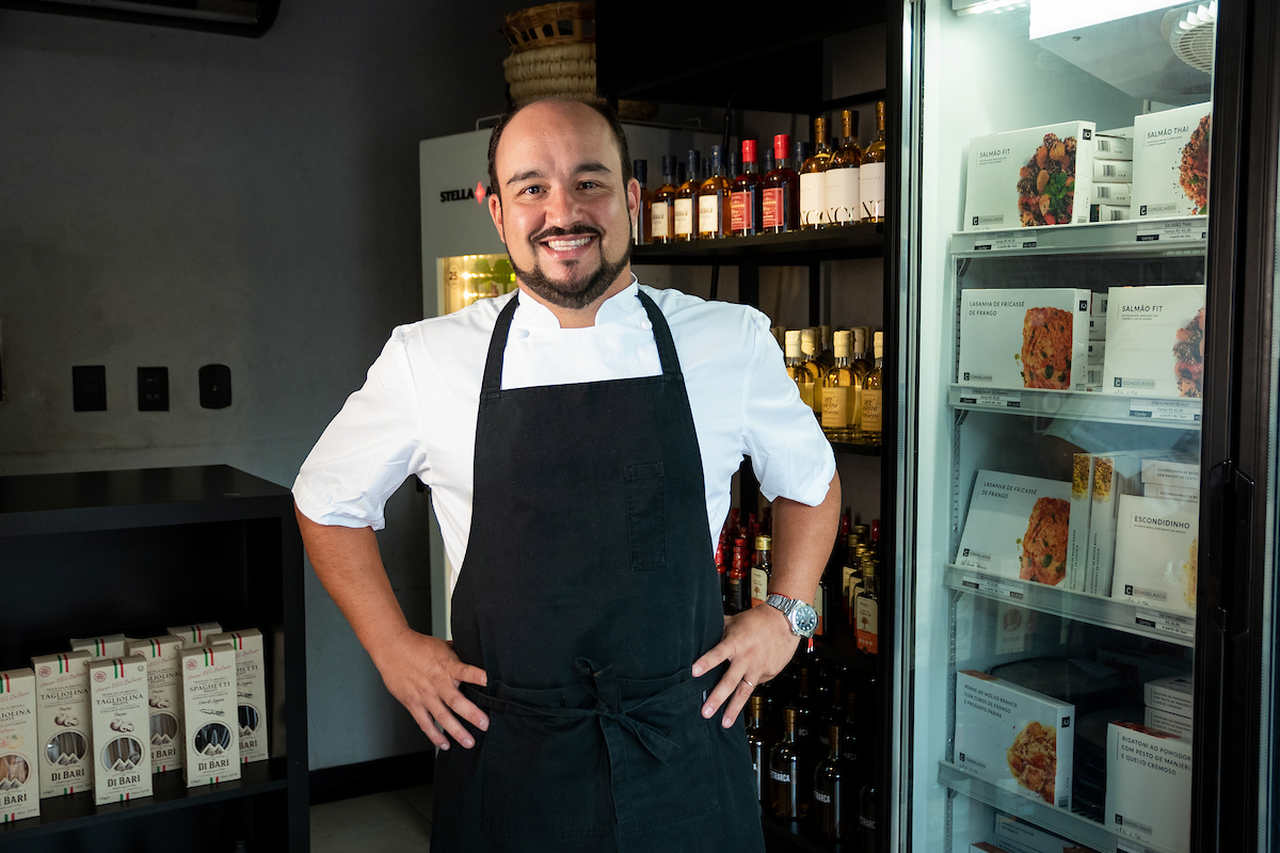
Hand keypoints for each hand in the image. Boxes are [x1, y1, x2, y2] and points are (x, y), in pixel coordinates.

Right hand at [370, 627, 489, 750]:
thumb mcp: (443, 646)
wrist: (392, 648)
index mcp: (447, 666)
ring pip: (442, 716)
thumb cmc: (418, 646)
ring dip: (456, 731)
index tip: (490, 683)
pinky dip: (434, 735)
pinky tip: (444, 744)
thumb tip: (477, 656)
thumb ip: (459, 656)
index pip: (466, 672)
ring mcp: (425, 695)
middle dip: (471, 714)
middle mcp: (437, 683)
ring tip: (469, 742)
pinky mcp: (413, 703)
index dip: (478, 677)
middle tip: (484, 724)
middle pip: (456, 701)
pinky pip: (425, 723)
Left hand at [691, 605, 799, 727]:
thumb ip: (718, 631)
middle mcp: (747, 658)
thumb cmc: (756, 621)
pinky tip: (741, 695)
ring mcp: (758, 668)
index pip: (718, 653)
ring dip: (733, 709)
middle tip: (706, 712)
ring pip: (744, 692)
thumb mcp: (734, 622)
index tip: (694, 672)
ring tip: (724, 723)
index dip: (706, 663)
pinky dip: (747, 690)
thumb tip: (698, 635)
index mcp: (736, 643)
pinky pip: (755, 685)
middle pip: (730, 681)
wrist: (785, 622)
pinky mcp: (769, 674)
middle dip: (717, 697)